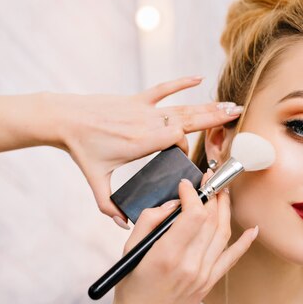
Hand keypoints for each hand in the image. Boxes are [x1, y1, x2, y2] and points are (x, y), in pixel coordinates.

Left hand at [49, 76, 242, 226]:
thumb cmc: (81, 149)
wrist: (64, 119)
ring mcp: (143, 108)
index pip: (176, 139)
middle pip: (188, 119)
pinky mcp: (136, 99)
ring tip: (229, 104)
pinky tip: (198, 78)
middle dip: (214, 118)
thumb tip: (122, 225)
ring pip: (181, 106)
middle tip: (238, 114)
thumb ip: (108, 205)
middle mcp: (147, 123)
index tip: (181, 154)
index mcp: (142, 142)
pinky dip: (181, 83)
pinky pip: (163, 88)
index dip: (184, 146)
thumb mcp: (96, 180)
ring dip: (206, 105)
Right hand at [105, 173, 257, 303]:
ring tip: (222, 192)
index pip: (193, 215)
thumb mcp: (129, 250)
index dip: (193, 194)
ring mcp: (203, 275)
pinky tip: (253, 229)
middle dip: (211, 194)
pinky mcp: (210, 282)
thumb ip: (149, 221)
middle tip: (208, 180)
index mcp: (167, 254)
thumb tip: (172, 204)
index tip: (186, 185)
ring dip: (225, 209)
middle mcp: (190, 265)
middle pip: (211, 220)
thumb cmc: (132, 289)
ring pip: (223, 233)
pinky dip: (245, 242)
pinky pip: (232, 258)